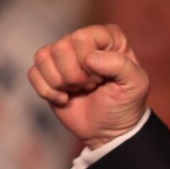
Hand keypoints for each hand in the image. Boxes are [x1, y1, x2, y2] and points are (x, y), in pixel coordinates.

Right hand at [28, 24, 149, 148]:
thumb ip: (121, 65)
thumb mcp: (136, 85)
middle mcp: (84, 41)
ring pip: (43, 57)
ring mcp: (64, 55)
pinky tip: (65, 98)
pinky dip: (48, 91)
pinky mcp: (47, 72)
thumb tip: (90, 58)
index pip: (82, 37)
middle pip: (61, 47)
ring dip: (61, 82)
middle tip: (92, 85)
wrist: (109, 131)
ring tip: (79, 89)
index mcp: (109, 38)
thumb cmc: (125, 104)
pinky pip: (33, 73)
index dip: (90, 62)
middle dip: (75, 75)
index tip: (103, 78)